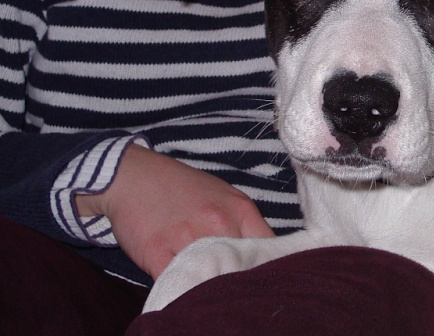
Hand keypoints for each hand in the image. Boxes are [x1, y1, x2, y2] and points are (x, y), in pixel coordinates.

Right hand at [75, 144, 274, 278]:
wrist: (134, 176)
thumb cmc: (182, 188)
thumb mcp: (224, 197)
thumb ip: (245, 225)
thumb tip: (265, 254)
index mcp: (239, 209)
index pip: (269, 247)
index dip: (268, 264)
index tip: (261, 273)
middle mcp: (218, 222)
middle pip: (243, 267)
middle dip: (240, 277)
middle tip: (231, 281)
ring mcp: (188, 238)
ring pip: (212, 277)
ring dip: (211, 284)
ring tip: (206, 282)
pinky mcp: (158, 252)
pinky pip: (178, 281)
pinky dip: (181, 287)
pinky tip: (181, 282)